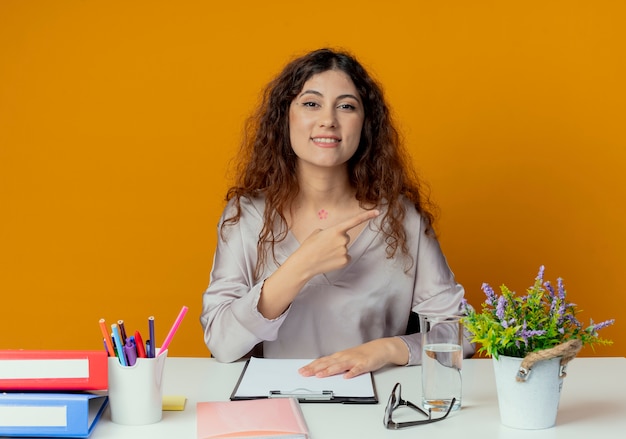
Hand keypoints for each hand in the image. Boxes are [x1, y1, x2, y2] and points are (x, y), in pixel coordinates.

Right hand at [259, 209, 378, 318]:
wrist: (304, 263)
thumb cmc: (309, 246)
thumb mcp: (317, 233)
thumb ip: (330, 231)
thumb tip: (336, 237)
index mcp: (336, 230)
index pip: (354, 221)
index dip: (367, 216)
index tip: (378, 212)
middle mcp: (343, 240)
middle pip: (345, 237)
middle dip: (337, 240)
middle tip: (325, 246)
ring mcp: (345, 251)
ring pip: (344, 248)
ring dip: (336, 250)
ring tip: (325, 253)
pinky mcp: (345, 261)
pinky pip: (346, 257)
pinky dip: (338, 259)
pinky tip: (329, 260)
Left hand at [298, 338, 408, 378]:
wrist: (379, 348)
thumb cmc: (362, 354)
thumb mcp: (346, 358)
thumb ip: (336, 364)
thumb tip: (322, 370)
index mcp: (339, 356)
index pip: (322, 361)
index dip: (312, 366)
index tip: (301, 371)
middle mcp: (344, 357)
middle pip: (328, 363)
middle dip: (315, 369)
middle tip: (304, 374)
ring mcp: (354, 360)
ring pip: (340, 365)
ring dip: (330, 370)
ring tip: (320, 375)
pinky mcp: (364, 364)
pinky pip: (358, 369)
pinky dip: (352, 373)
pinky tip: (347, 377)